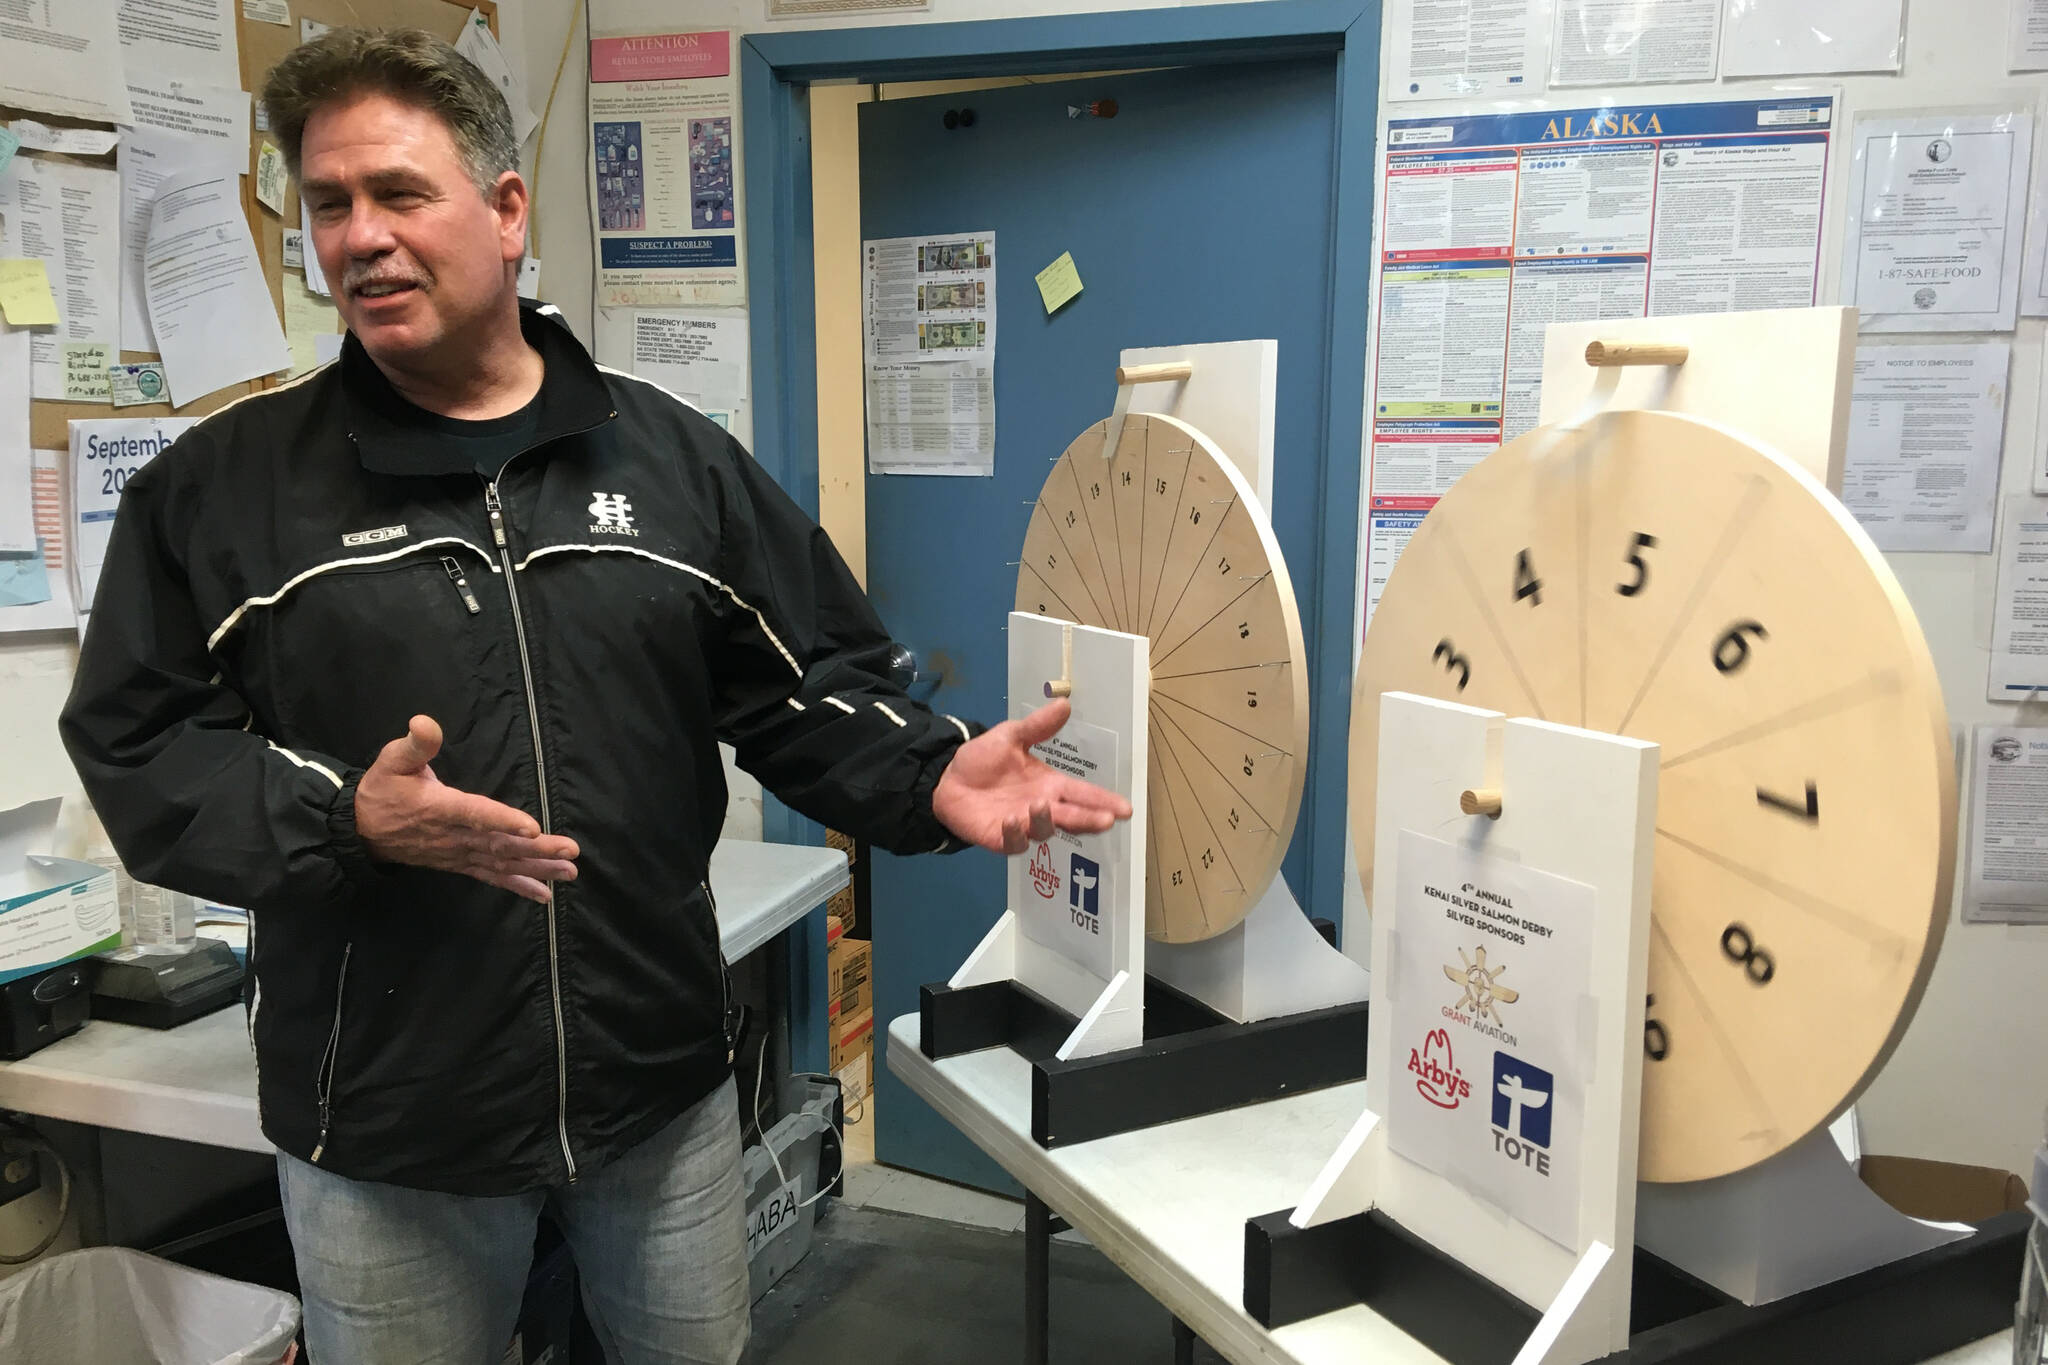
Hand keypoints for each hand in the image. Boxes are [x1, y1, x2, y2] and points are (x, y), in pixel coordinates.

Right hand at [354, 715, 578, 902]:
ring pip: (502, 863)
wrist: (361, 831)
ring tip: (569, 873)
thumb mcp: (392, 760)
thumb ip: (414, 744)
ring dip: (537, 869)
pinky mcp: (460, 864)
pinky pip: (491, 877)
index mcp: (441, 808)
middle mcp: (454, 835)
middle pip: (500, 844)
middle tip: (570, 852)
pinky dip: (518, 886)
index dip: (504, 821)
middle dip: (537, 850)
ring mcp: (458, 853)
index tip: (534, 828)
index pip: (476, 815)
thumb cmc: (382, 790)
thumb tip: (424, 722)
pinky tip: (545, 895)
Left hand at [932, 699, 1134, 854]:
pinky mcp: (1001, 838)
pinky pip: (1013, 842)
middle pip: (1073, 817)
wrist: (948, 779)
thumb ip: (1037, 726)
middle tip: (1107, 819)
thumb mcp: (1011, 736)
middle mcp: (1041, 808)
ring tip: (1043, 806)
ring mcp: (1023, 825)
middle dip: (1090, 819)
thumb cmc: (984, 761)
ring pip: (1045, 830)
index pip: (1082, 794)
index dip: (1103, 800)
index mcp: (1049, 784)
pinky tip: (1011, 820)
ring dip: (1046, 820)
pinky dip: (1015, 834)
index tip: (1125, 808)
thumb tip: (1064, 704)